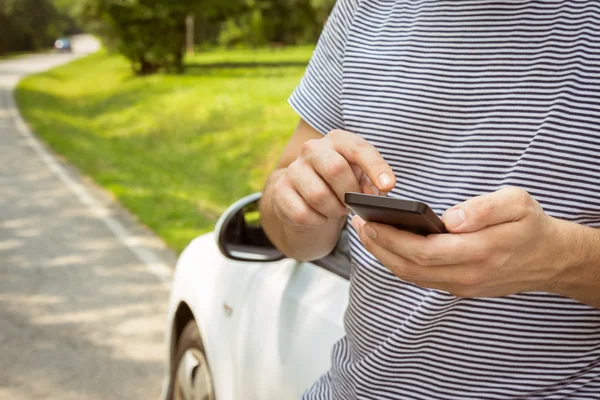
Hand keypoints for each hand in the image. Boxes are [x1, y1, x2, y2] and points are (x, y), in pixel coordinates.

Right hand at [272, 129, 395, 228]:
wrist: (303, 196)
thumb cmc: (339, 184)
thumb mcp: (359, 177)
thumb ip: (373, 182)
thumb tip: (377, 193)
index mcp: (337, 140)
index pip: (358, 148)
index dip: (375, 167)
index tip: (388, 186)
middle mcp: (312, 149)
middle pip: (335, 169)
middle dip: (349, 193)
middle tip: (352, 204)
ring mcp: (293, 169)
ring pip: (318, 195)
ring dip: (334, 210)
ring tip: (337, 210)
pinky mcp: (280, 190)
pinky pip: (303, 213)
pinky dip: (317, 221)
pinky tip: (320, 216)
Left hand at [352, 187, 568, 297]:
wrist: (550, 259)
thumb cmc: (530, 225)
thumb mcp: (517, 203)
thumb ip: (484, 209)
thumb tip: (450, 218)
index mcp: (480, 251)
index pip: (424, 250)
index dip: (391, 238)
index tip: (369, 221)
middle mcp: (467, 274)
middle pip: (410, 267)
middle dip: (379, 245)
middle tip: (358, 223)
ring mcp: (462, 285)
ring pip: (412, 277)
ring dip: (384, 256)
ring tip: (366, 232)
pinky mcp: (460, 288)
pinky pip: (421, 279)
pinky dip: (399, 263)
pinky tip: (387, 245)